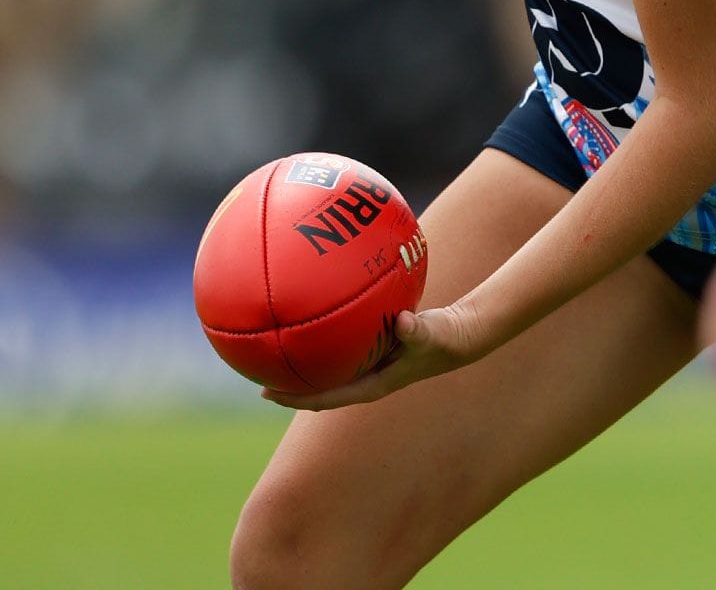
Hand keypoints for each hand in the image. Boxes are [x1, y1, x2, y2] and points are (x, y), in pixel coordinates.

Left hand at [261, 300, 494, 410]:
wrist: (460, 334)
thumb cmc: (446, 338)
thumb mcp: (433, 335)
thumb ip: (418, 331)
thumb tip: (402, 322)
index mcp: (371, 385)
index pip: (325, 398)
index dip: (294, 398)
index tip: (266, 393)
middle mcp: (365, 378)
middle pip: (317, 388)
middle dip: (287, 383)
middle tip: (254, 373)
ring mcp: (368, 365)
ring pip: (326, 368)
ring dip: (302, 364)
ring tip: (271, 349)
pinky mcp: (372, 349)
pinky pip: (339, 346)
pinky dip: (322, 338)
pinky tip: (308, 316)